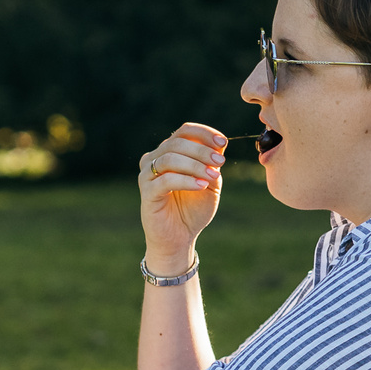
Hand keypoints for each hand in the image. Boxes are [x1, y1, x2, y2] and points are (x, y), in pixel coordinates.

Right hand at [140, 122, 228, 273]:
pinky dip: (187, 180)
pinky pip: (166, 179)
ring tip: (213, 175)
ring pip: (170, 158)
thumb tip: (220, 143)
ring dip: (195, 164)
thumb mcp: (210, 182)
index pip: (184, 131)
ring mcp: (148, 174)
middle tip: (221, 162)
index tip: (223, 142)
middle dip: (202, 150)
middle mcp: (155, 158)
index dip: (204, 133)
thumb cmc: (193, 210)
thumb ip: (212, 163)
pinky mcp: (147, 191)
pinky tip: (202, 185)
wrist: (180, 238)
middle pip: (177, 142)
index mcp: (170, 152)